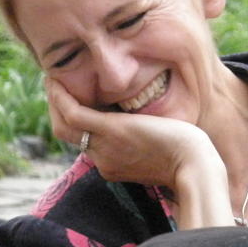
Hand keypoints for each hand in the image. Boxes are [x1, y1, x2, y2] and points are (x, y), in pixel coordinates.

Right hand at [46, 79, 235, 227]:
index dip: (74, 120)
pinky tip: (58, 81)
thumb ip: (144, 143)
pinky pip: (73, 114)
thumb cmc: (189, 157)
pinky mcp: (111, 131)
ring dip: (54, 101)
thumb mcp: (161, 151)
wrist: (195, 166)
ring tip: (52, 80)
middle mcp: (103, 160)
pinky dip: (61, 98)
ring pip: (64, 126)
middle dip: (57, 110)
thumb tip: (141, 125)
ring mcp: (104, 147)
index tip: (72, 99)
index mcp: (113, 166)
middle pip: (68, 136)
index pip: (84, 143)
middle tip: (55, 86)